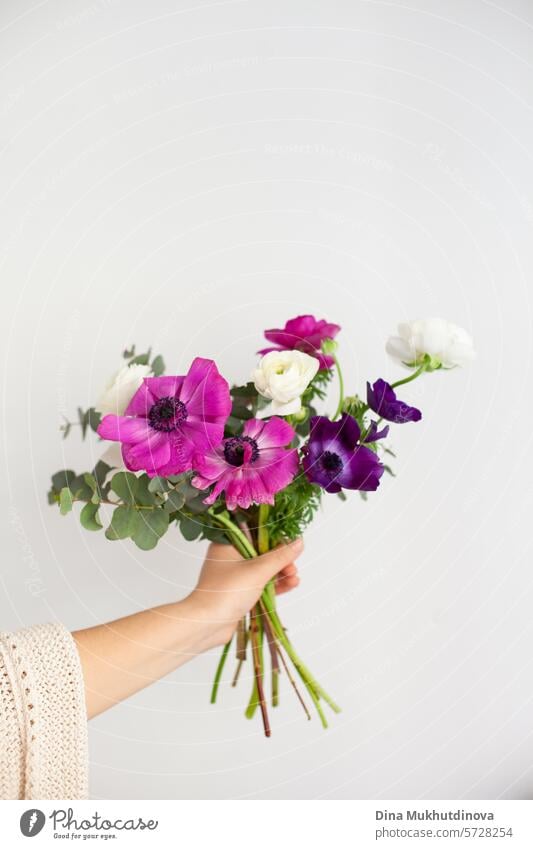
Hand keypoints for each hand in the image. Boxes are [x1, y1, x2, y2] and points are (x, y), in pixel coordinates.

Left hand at [189, 538, 303, 647]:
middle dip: (281, 561)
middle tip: (292, 569)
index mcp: (228, 544)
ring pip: (263, 570)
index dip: (277, 540)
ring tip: (294, 579)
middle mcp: (230, 557)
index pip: (257, 535)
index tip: (292, 548)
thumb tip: (299, 542)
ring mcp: (234, 576)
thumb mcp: (258, 571)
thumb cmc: (227, 592)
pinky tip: (289, 585)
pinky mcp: (239, 592)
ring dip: (280, 573)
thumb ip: (280, 556)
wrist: (206, 624)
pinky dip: (274, 585)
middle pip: (263, 553)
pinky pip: (261, 584)